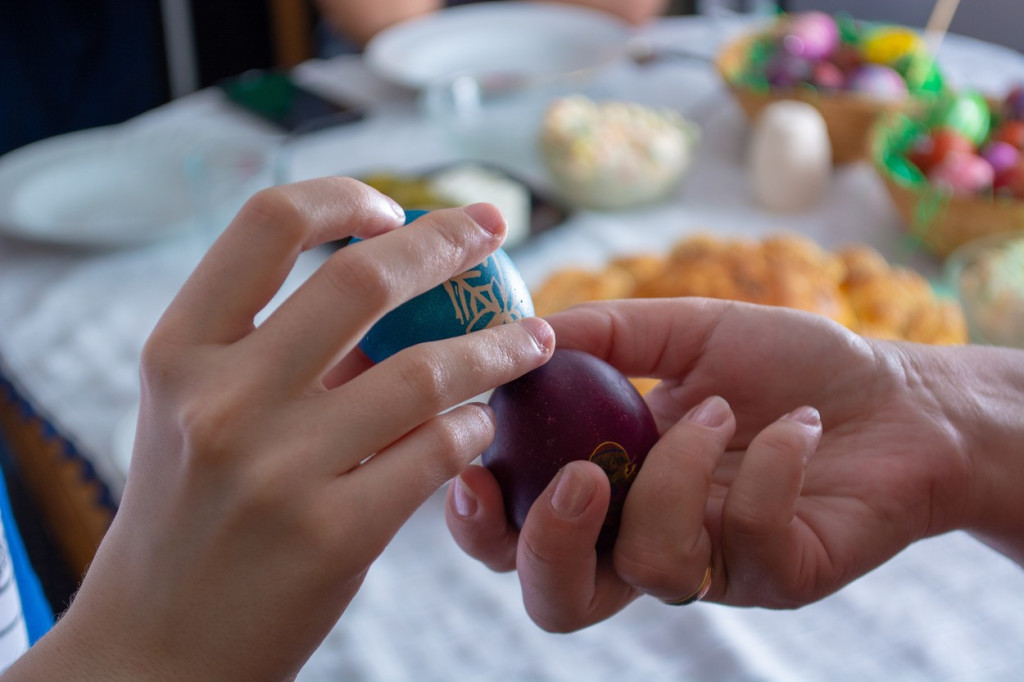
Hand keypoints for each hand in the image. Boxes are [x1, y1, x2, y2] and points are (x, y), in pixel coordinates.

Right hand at [11, 179, 553, 679]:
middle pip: (361, 276)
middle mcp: (219, 400)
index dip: (343, 196)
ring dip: (495, 347)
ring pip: (423, 371)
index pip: (266, 222)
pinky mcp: (333, 536)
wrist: (160, 644)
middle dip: (447, 240)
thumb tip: (398, 279)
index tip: (394, 206)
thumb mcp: (200, 413)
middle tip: (495, 228)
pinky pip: (436, 453)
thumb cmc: (191, 512)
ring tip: (532, 339)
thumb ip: (283, 349)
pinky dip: (474, 429)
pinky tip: (482, 427)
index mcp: (179, 351)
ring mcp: (276, 470)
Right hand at [447, 298, 974, 631]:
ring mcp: (714, 565)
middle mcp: (649, 536)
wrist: (899, 395)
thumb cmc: (789, 365)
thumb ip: (607, 334)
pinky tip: (803, 423)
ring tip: (719, 411)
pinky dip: (771, 464)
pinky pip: (747, 539)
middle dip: (548, 543)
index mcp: (612, 486)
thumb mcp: (689, 330)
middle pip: (560, 598)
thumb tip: (526, 334)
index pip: (520, 532)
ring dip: (677, 473)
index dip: (481, 522)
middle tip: (583, 477)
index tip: (475, 466)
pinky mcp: (780, 576)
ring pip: (651, 569)